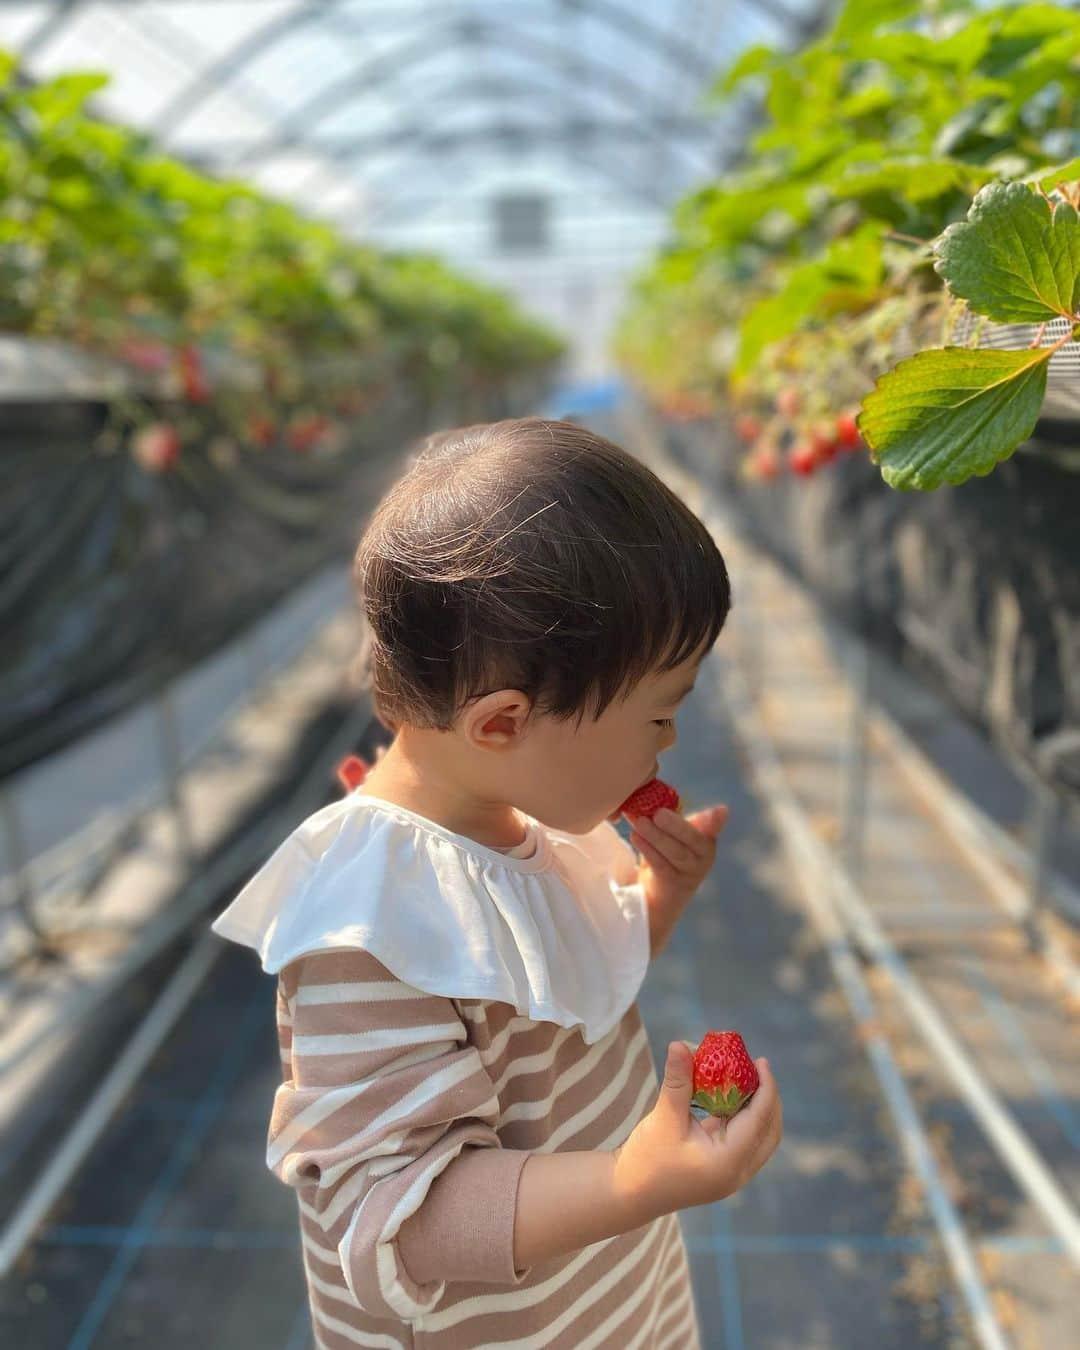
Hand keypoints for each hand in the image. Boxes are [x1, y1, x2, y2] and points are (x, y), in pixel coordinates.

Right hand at [612, 1041, 781, 1223]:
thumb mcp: (664, 1118)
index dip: (766, 1088)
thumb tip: (680, 1044)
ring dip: (759, 1109)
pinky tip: (730, 1098)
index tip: (761, 1060)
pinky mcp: (722, 1172)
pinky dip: (745, 1119)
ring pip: (761, 1139)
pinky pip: (745, 1142)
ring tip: (747, 1079)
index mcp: (729, 1161)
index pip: (760, 1119)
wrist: (629, 1193)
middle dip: (769, 1098)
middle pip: (770, 1131)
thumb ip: (678, 1081)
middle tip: (758, 1068)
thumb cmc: (647, 1158)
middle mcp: (737, 1172)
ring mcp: (731, 1175)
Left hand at [625, 803, 728, 954]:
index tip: (720, 810)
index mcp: (706, 839)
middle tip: (657, 813)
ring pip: (676, 853)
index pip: (711, 828)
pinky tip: (635, 837)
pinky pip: (661, 866)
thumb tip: (666, 801)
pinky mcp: (675, 886)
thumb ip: (673, 817)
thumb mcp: (672, 834)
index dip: (715, 820)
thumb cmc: (665, 854)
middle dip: (675, 825)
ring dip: (656, 836)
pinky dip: (648, 850)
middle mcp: (705, 857)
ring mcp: (691, 874)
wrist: (657, 896)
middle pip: (692, 839)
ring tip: (640, 822)